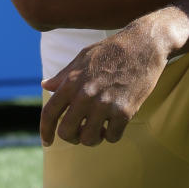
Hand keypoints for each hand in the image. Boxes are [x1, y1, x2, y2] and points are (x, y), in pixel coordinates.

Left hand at [40, 20, 169, 146]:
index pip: (49, 113)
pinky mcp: (125, 111)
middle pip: (66, 132)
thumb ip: (63, 76)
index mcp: (71, 82)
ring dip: (92, 138)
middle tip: (79, 133)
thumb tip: (45, 85)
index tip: (47, 142)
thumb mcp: (83, 58)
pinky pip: (112, 137)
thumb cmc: (111, 50)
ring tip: (98, 129)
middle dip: (71, 137)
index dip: (45, 131)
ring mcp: (105, 104)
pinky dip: (112, 135)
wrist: (144, 45)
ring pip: (89, 139)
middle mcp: (85, 95)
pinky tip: (114, 124)